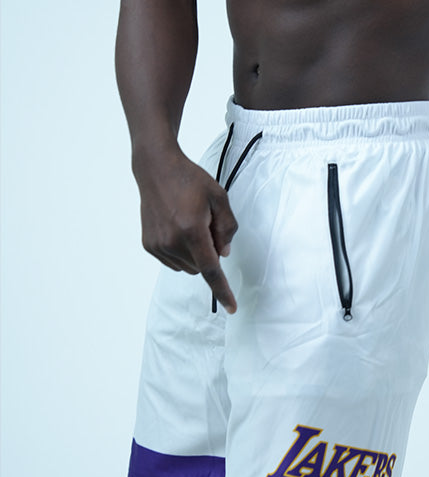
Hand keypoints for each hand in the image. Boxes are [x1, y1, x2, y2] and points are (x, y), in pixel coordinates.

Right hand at [133, 144, 237, 312]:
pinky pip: (173, 261)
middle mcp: (172, 241)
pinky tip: (177, 227)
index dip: (222, 291)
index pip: (211, 270)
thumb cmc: (189, 180)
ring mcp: (158, 245)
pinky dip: (181, 251)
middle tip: (205, 225)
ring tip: (188, 223)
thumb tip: (223, 254)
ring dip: (194, 253)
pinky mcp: (149, 245)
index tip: (231, 307)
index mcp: (192, 230)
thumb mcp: (219, 198)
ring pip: (188, 267)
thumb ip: (227, 228)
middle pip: (201, 267)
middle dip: (208, 253)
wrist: (156, 168)